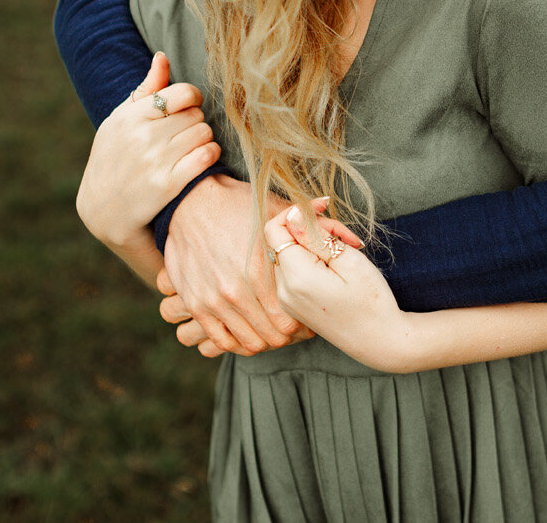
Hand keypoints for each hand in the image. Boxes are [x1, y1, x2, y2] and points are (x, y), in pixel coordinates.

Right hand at [75, 52, 218, 253]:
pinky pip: (206, 156)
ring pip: (205, 133)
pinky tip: (202, 158)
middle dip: (196, 121)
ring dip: (205, 139)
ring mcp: (155, 160)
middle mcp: (143, 136)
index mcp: (131, 116)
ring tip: (192, 145)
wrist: (103, 209)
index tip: (189, 107)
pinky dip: (210, 155)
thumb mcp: (120, 121)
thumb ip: (146, 89)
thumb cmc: (114, 157)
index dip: (192, 98)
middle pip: (196, 114)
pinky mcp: (168, 184)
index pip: (182, 93)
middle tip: (187, 132)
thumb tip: (163, 56)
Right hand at [154, 180, 310, 355]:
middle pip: (275, 336)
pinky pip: (222, 341)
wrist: (193, 203)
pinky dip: (238, 343)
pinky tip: (248, 332)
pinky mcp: (197, 305)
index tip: (309, 320)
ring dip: (265, 341)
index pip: (292, 320)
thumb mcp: (277, 211)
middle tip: (295, 330)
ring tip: (273, 331)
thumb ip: (313, 228)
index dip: (305, 325)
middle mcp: (238, 291)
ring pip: (250, 343)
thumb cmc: (239, 205)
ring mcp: (215, 301)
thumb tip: (354, 239)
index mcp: (262, 270)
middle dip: (289, 336)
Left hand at [262, 203, 404, 370]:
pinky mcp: (294, 305)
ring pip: (291, 253)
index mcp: (296, 277)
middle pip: (286, 239)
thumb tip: (292, 216)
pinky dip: (312, 260)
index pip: (276, 228)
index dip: (298, 210)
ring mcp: (287, 300)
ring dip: (315, 243)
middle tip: (347, 236)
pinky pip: (295, 271)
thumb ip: (314, 236)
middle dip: (314, 228)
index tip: (324, 206)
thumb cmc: (371, 300)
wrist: (379, 341)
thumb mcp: (348, 259)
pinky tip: (337, 265)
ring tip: (347, 250)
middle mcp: (284, 290)